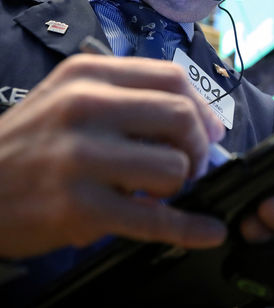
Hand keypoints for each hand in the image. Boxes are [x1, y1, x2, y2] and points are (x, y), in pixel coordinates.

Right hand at [0, 54, 226, 258]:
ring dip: (179, 185)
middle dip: (197, 146)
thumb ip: (128, 101)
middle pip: (180, 117)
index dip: (201, 107)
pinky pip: (154, 219)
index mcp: (87, 75)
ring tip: (159, 192)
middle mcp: (84, 107)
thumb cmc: (30, 145)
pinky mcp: (80, 207)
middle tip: (190, 166)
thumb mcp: (68, 99)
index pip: (171, 77)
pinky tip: (207, 232)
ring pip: (173, 166)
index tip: (208, 131)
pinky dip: (189, 228)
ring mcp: (81, 157)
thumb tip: (201, 126)